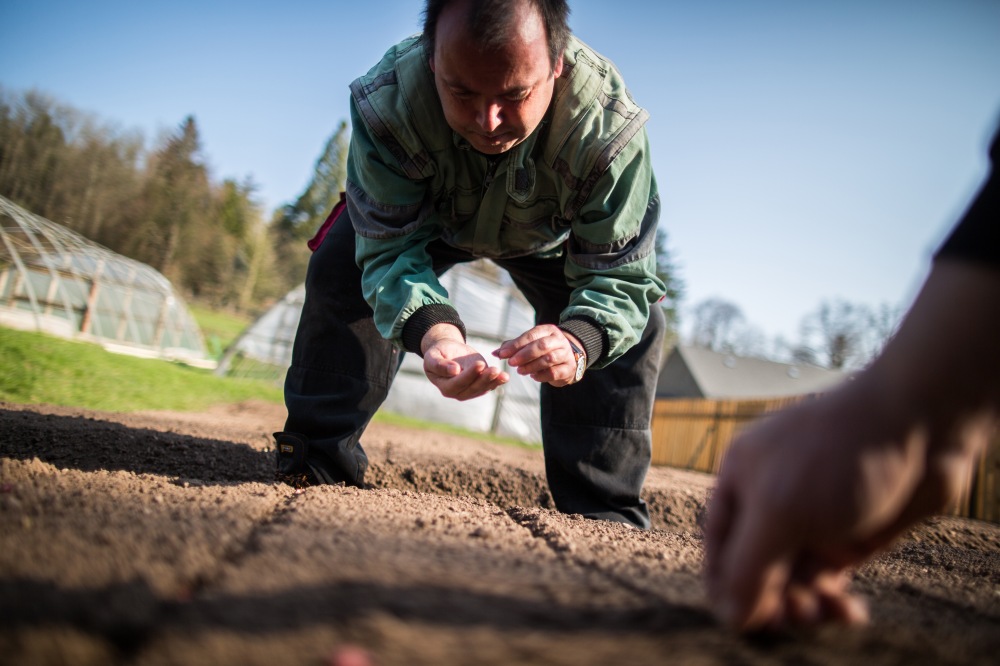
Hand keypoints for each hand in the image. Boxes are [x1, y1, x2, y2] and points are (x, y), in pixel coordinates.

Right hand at [421, 323, 507, 400]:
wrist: (448, 351)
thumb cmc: (439, 352)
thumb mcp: (433, 356)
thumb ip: (440, 364)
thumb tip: (454, 371)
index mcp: (445, 386)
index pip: (457, 383)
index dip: (469, 374)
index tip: (479, 363)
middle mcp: (457, 393)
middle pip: (472, 388)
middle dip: (484, 379)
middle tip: (495, 369)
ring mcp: (469, 391)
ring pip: (482, 388)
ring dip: (494, 382)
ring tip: (503, 375)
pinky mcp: (479, 385)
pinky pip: (489, 385)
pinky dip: (497, 381)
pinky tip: (505, 377)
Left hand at [493, 325, 582, 386]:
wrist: (569, 358)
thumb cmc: (544, 350)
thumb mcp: (530, 343)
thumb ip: (513, 347)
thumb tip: (495, 353)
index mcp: (548, 331)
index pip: (531, 335)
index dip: (516, 345)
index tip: (503, 354)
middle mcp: (559, 340)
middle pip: (541, 346)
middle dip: (524, 355)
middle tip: (511, 363)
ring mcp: (565, 354)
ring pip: (548, 359)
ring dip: (531, 366)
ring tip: (520, 371)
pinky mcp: (568, 369)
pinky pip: (554, 373)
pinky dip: (541, 375)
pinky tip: (533, 376)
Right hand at [703, 377, 987, 632]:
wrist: (919, 421)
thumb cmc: (837, 453)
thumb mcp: (778, 513)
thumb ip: (747, 566)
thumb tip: (729, 615)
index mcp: (739, 481)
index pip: (718, 546)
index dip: (725, 586)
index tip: (743, 620)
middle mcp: (772, 501)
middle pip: (756, 567)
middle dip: (770, 598)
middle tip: (791, 619)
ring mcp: (812, 518)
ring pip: (793, 579)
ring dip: (804, 606)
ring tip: (824, 614)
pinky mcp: (850, 532)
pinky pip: (830, 578)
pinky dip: (835, 602)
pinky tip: (850, 613)